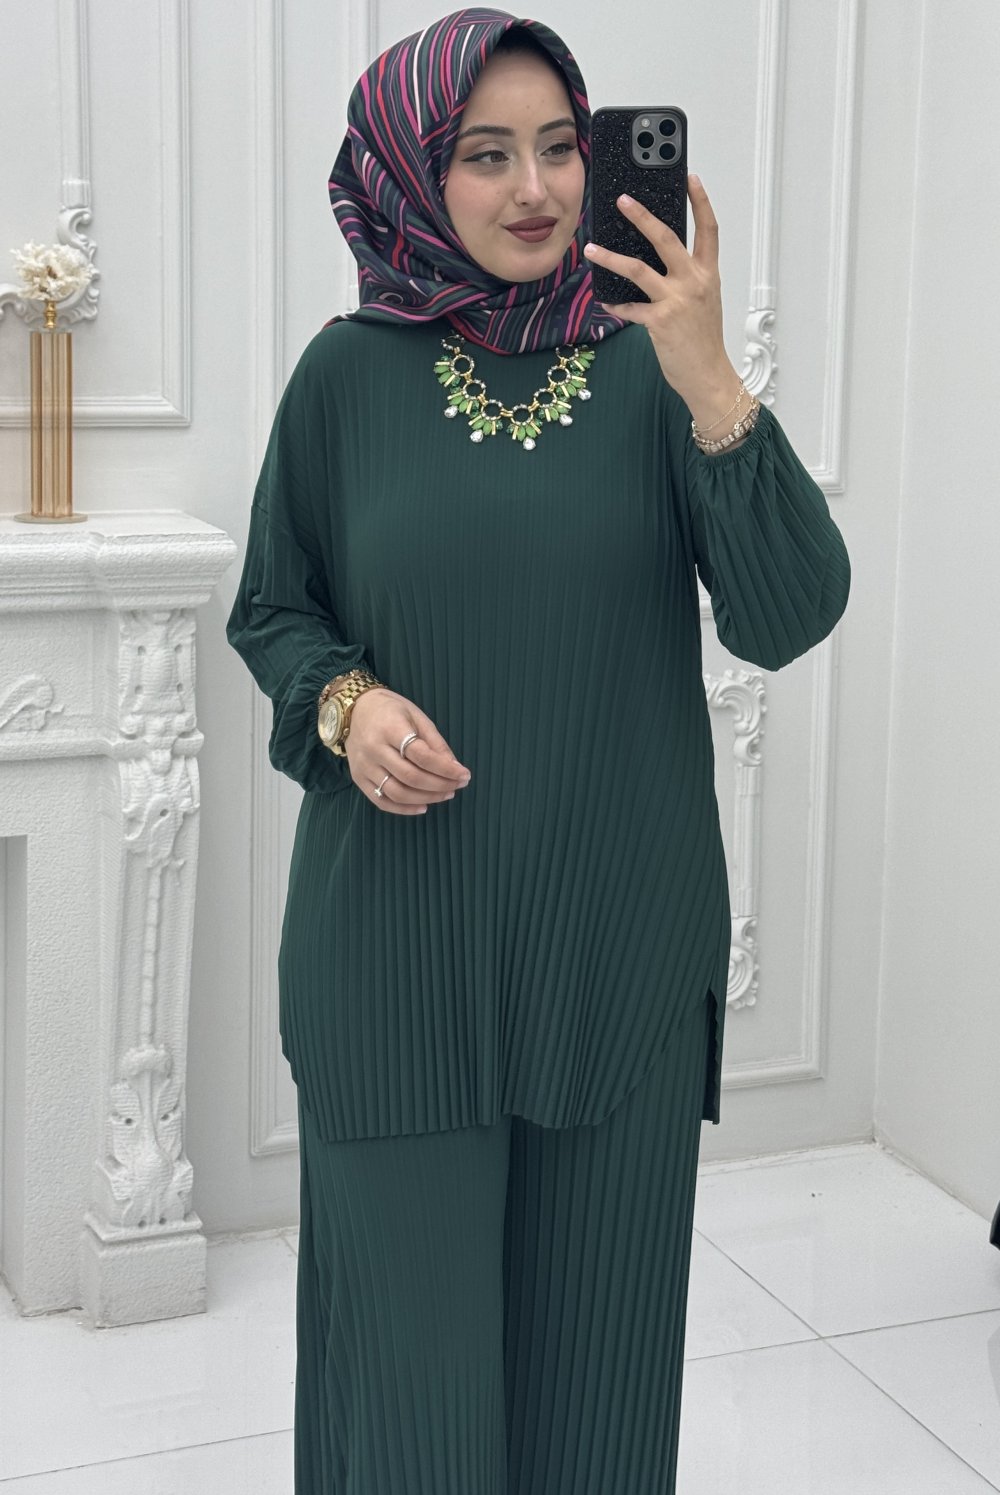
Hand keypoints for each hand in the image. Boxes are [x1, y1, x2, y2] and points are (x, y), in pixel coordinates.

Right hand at [344, 687, 471, 814]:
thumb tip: (454, 768)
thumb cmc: (390, 711)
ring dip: (426, 798)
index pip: (422, 755)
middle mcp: (374, 749)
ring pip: (398, 792)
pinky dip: (404, 809)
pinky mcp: (358, 778)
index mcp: (390, 728)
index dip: (445, 769)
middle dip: (439, 785)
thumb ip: (435, 743)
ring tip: (445, 794)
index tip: (464, 775)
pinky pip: (382, 800)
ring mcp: (364, 766)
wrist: (354, 710)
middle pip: (411, 776)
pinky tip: (423, 806)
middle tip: (457, 786)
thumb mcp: (417, 717)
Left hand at [583, 174, 741, 429]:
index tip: (691, 177)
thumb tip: (659, 261)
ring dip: (611, 257)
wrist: (708, 375)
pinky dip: (615, 304)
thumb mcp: (703, 301)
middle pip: (666, 238)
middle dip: (642, 215)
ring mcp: (676, 301)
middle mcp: (694, 282)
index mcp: (708, 274)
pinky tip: (605, 301)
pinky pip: (629, 308)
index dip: (701, 201)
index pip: (709, 229)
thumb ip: (686, 278)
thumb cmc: (704, 340)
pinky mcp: (659, 322)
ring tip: (592, 248)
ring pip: (638, 269)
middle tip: (623, 199)